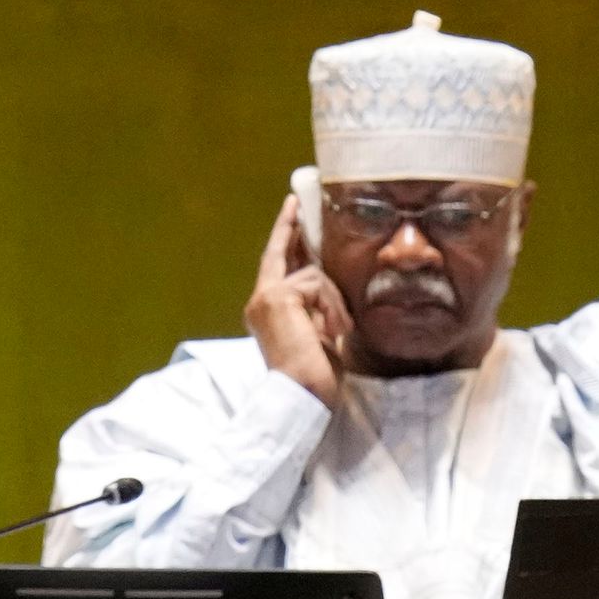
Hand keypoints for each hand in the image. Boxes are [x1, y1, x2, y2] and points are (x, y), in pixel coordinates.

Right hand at [244, 194, 351, 409]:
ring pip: (313, 274)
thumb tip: (327, 279)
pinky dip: (332, 306)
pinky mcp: (278, 296)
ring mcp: (266, 297)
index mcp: (267, 312)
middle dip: (289, 227)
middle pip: (280, 254)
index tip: (291, 215)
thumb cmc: (314, 377)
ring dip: (333, 301)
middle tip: (296, 203)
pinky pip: (317, 283)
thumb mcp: (319, 332)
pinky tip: (333, 330)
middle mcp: (259, 301)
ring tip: (338, 330)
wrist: (302, 396)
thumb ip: (317, 305)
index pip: (275, 267)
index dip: (283, 239)